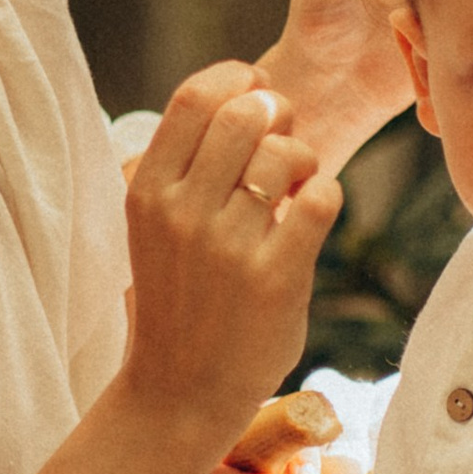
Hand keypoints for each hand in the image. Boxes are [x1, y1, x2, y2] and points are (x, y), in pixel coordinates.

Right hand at [121, 63, 341, 458]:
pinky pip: (322, 197)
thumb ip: (189, 165)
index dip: (236, 80)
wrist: (179, 392)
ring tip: (295, 187)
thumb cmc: (178, 299)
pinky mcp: (276, 277)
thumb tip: (253, 94)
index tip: (255, 95)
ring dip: (304, 158)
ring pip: (287, 152)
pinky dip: (326, 194)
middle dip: (278, 113)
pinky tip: (309, 217)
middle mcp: (182, 213)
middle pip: (246, 113)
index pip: (194, 98)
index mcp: (147, 192)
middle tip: (284, 140)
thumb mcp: (157, 227)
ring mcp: (229, 246)